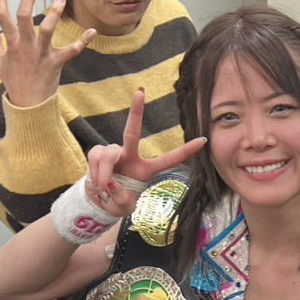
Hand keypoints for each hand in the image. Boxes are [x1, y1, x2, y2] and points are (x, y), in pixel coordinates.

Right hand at [0, 0, 95, 106]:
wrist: (28, 104)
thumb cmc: (14, 82)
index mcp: (11, 44)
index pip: (2, 17)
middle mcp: (25, 46)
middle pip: (24, 17)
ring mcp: (41, 54)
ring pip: (47, 30)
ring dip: (54, 13)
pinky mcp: (56, 63)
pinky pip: (71, 51)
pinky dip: (83, 42)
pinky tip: (93, 31)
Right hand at [83, 89, 206, 217]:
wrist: (98, 201)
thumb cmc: (117, 202)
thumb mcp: (122, 208)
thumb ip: (121, 198)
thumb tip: (111, 183)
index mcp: (146, 170)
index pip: (170, 159)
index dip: (186, 151)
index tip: (203, 140)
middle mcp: (131, 156)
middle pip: (132, 131)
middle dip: (136, 111)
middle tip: (140, 91)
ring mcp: (114, 152)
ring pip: (108, 155)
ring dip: (104, 174)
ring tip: (103, 189)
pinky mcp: (99, 152)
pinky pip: (96, 159)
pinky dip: (95, 173)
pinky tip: (96, 184)